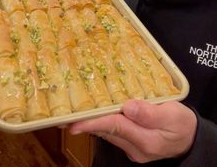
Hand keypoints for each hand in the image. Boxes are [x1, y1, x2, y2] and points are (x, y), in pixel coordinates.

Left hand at [69, 99, 196, 162]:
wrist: (190, 139)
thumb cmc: (182, 123)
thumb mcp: (173, 115)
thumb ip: (150, 113)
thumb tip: (128, 106)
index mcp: (146, 140)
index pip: (115, 127)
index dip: (94, 122)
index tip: (75, 122)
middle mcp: (135, 147)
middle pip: (107, 131)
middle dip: (86, 123)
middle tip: (64, 116)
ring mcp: (132, 148)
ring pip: (108, 133)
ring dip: (91, 123)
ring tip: (73, 113)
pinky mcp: (131, 144)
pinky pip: (113, 133)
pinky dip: (102, 123)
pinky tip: (94, 114)